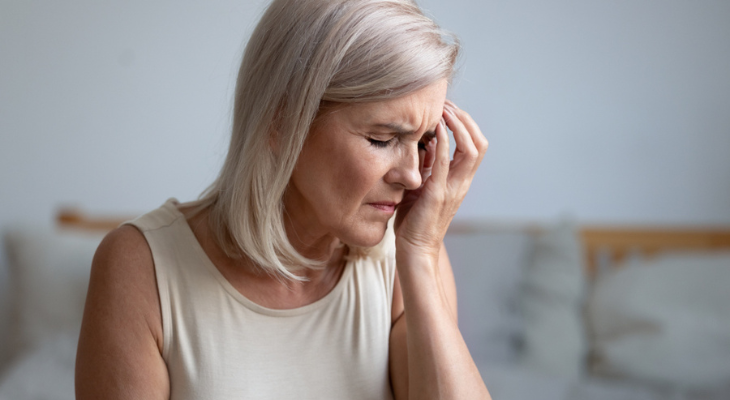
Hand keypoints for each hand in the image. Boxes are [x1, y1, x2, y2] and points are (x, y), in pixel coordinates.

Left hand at [393, 100, 487, 259]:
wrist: (415, 248)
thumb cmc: (415, 219)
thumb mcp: (423, 186)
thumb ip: (428, 166)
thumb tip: (423, 143)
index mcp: (460, 180)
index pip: (475, 144)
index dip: (466, 123)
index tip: (447, 108)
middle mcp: (462, 182)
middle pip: (479, 143)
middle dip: (465, 119)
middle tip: (446, 105)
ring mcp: (453, 188)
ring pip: (471, 150)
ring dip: (458, 126)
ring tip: (443, 112)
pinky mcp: (438, 194)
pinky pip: (446, 164)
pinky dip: (444, 143)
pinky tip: (435, 129)